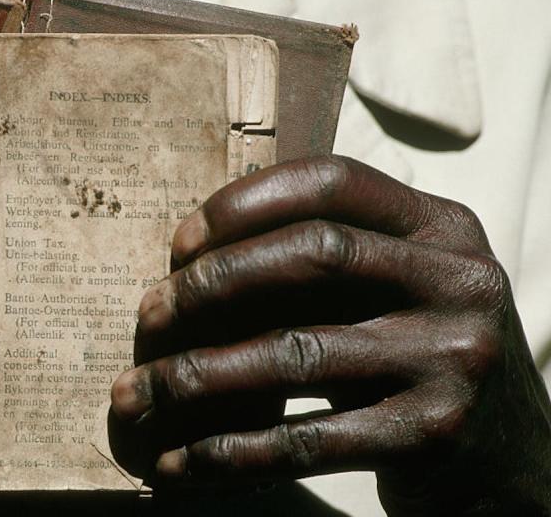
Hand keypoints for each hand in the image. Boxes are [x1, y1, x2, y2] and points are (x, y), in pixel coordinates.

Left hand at [109, 155, 550, 514]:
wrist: (508, 459)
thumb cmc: (416, 354)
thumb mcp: (393, 287)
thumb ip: (323, 260)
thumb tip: (189, 261)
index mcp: (442, 227)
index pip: (332, 183)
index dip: (244, 204)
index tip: (181, 243)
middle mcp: (459, 281)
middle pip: (313, 255)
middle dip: (214, 283)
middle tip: (149, 314)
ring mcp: (454, 359)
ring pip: (296, 353)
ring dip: (198, 375)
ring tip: (136, 392)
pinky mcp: (436, 436)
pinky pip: (307, 441)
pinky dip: (230, 451)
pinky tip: (179, 462)